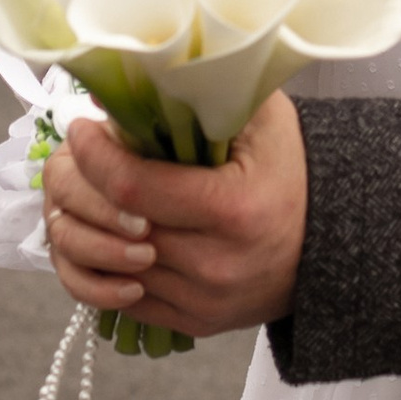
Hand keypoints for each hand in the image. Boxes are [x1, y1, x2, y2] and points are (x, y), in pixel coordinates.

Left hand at [42, 96, 308, 339]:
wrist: (328, 244)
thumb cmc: (289, 171)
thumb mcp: (264, 118)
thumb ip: (209, 90)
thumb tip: (136, 77)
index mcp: (232, 210)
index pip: (132, 188)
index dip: (94, 155)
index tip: (82, 128)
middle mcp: (215, 264)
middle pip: (112, 230)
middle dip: (79, 186)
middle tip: (72, 157)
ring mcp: (202, 301)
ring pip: (110, 268)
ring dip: (84, 227)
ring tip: (82, 191)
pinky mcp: (193, 323)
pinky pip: (122, 300)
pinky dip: (102, 266)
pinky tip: (102, 232)